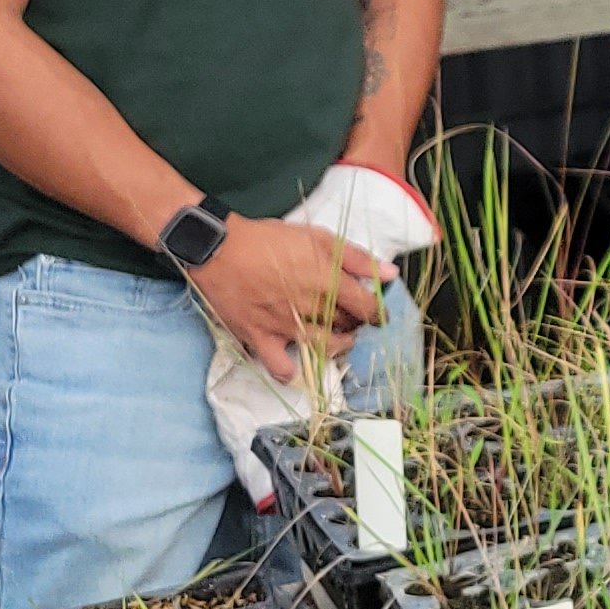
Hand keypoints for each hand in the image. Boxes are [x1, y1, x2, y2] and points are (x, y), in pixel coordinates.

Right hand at [184, 215, 383, 382]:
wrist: (219, 248)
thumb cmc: (268, 239)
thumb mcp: (317, 237)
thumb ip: (356, 257)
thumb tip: (390, 273)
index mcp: (328, 280)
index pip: (367, 307)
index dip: (377, 313)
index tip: (378, 315)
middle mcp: (311, 307)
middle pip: (346, 326)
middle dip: (354, 325)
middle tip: (350, 320)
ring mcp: (285, 326)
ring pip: (323, 348)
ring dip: (335, 346)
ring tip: (335, 339)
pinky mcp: (260, 338)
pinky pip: (280, 367)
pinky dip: (291, 371)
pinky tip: (296, 366)